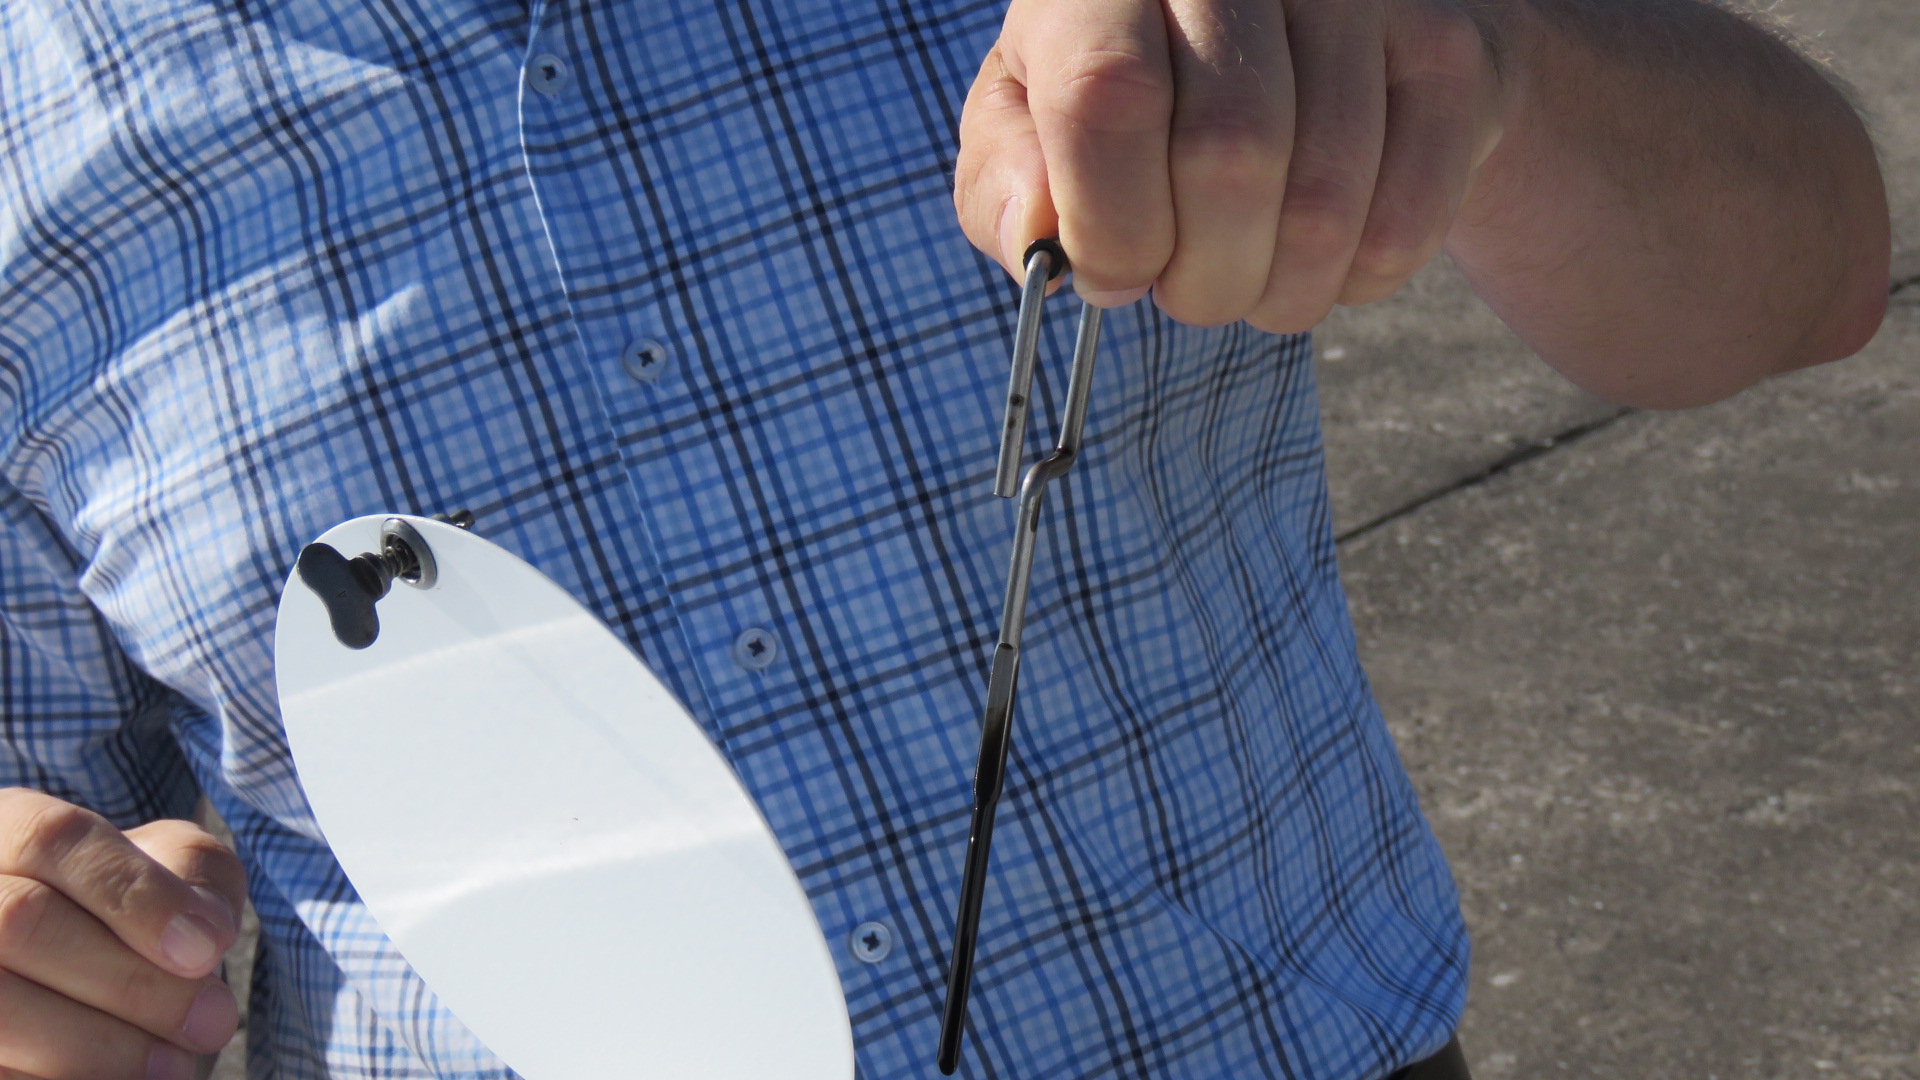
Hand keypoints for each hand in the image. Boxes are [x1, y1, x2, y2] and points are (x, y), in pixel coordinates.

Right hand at [0, 788, 244, 1079]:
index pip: (53, 838)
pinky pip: (4, 1067)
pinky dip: (62, 1077)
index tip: (207, 952)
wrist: (99, 986)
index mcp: (11, 830)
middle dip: (131, 982)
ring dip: (96, 1045)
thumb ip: (197, 878)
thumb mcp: (179, 872)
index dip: (136, 896)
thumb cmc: (144, 914)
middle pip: (21, 921)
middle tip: (213, 1023)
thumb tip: (200, 936)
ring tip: (176, 1065)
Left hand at [954, 0, 1505, 330]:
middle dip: (1199, 277)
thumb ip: (1006, 183)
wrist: (1296, 40)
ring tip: (1248, 281)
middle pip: (1230, 158)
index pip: (1111, 99)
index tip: (1113, 274)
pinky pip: (1406, 220)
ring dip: (1275, 292)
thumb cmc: (1132, 99)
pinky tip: (1320, 262)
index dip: (1111, 225)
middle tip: (1187, 291)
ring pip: (1323, 203)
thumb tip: (1041, 236)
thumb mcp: (1032, 126)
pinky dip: (1353, 281)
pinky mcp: (1447, 54)